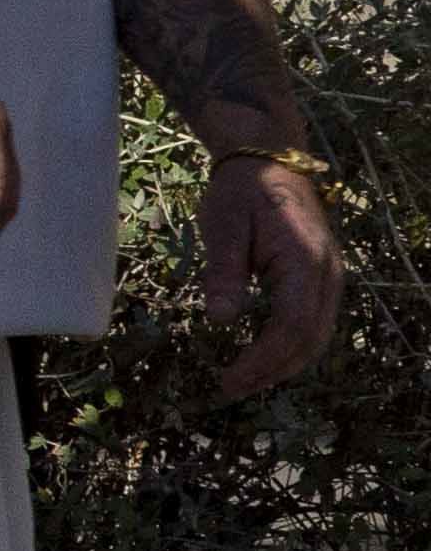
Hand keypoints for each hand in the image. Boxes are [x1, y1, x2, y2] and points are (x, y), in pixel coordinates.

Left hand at [198, 149, 348, 398]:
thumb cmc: (241, 191)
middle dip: (273, 370)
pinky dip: (291, 346)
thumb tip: (220, 320)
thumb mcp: (224, 225)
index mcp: (306, 262)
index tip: (230, 380)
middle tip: (231, 388)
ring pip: (316, 335)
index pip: (291, 326)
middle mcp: (328, 274)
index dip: (263, 360)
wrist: (268, 161)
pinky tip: (263, 357)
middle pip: (310, 339)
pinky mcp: (321, 279)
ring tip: (244, 381)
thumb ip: (224, 272)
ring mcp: (330, 277)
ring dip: (284, 363)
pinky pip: (313, 322)